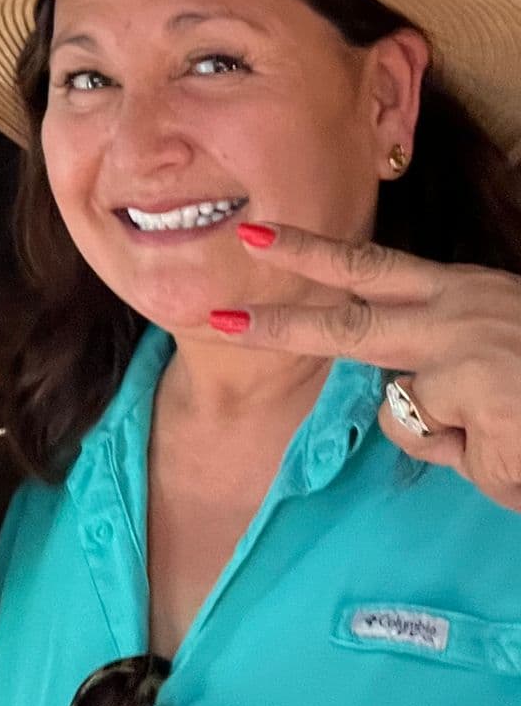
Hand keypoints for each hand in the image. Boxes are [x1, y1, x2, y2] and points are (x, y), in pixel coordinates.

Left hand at [210, 222, 520, 511]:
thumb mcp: (500, 356)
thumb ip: (444, 362)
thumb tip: (401, 396)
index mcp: (464, 294)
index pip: (373, 267)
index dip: (311, 254)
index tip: (258, 237)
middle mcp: (459, 314)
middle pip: (346, 324)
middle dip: (276, 325)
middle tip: (215, 320)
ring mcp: (467, 358)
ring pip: (403, 410)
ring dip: (451, 437)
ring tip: (512, 431)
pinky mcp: (480, 405)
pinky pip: (446, 453)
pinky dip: (483, 467)